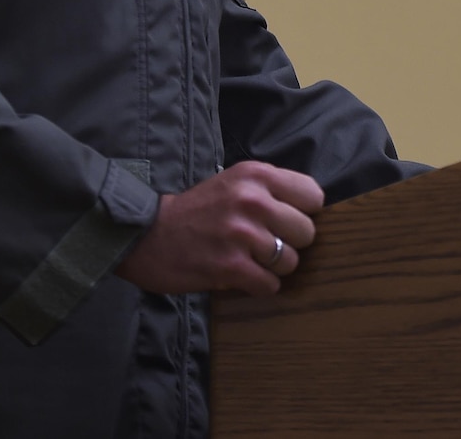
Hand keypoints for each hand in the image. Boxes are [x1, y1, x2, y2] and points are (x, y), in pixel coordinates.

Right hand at [114, 160, 323, 295]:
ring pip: (291, 261)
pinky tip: (241, 276)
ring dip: (273, 267)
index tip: (285, 221)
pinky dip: (259, 286)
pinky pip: (270, 284)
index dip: (303, 212)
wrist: (147, 235)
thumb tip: (311, 211)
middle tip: (265, 244)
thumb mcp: (235, 182)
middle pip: (306, 232)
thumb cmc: (197, 210)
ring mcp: (241, 234)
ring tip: (250, 260)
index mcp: (256, 175)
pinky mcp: (230, 267)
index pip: (313, 196)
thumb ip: (271, 190)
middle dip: (290, 242)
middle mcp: (252, 200)